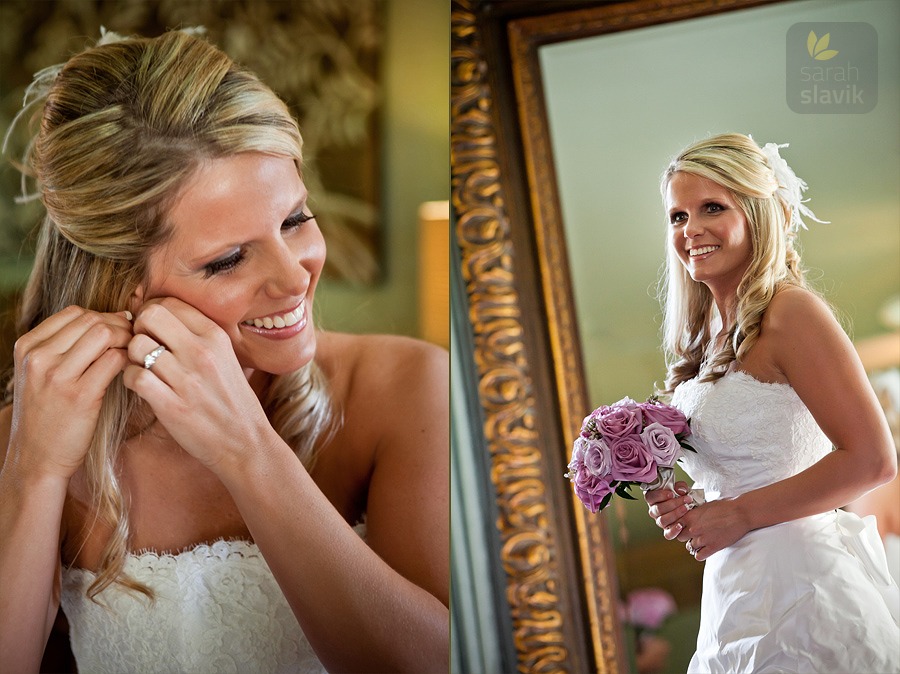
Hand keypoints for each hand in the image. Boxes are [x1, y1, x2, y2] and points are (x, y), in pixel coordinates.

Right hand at [7, 306, 132, 479]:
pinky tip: (132, 369)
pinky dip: (128, 359)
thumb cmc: (47, 414)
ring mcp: (58, 376)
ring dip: (127, 339)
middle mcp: (39, 358)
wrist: (37, 458)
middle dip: (120, 325)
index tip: (119, 327)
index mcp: (28, 347)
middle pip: (91, 320)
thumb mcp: (40, 374)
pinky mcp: (81, 396)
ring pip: (104, 334)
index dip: (103, 315)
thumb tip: (108, 320)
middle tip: (134, 338)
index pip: (74, 312)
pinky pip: (114, 360)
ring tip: (134, 352)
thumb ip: (63, 347)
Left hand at [122, 298, 276, 469]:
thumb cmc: (232, 400)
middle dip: (138, 328)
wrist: (245, 442)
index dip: (152, 313)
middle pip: (150, 316)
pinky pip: (134, 377)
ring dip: (131, 357)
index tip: (152, 330)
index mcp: (216, 337)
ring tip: (142, 369)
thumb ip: (199, 337)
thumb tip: (164, 315)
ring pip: (137, 346)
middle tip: (142, 347)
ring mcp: (187, 379)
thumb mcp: (227, 358)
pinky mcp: (172, 405)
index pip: (171, 303)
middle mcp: (202, 352)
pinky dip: (129, 380)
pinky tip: (141, 387)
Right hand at [645, 480, 694, 539]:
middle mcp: (654, 511)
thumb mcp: (681, 488)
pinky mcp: (668, 531)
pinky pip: (668, 534)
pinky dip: (674, 530)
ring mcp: (660, 521)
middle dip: (673, 504)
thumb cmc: (682, 496)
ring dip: (675, 514)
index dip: (659, 496)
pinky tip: (681, 525)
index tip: (671, 494)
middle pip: (658, 509)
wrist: (690, 506)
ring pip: (662, 520)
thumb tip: (680, 490)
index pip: (650, 497)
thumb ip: (680, 486)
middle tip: (685, 500)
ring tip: (686, 508)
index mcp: (653, 499)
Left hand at [671, 497, 749, 560]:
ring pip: (690, 547)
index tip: (683, 527)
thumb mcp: (704, 506)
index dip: (678, 527)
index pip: (674, 525)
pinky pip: (699, 556)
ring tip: (703, 541)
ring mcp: (702, 539)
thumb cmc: (725, 507)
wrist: (741, 513)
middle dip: (686, 536)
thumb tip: (687, 517)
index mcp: (690, 516)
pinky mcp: (712, 547)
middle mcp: (693, 528)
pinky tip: (706, 549)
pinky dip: (701, 554)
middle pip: (680, 537)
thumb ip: (693, 513)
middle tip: (694, 534)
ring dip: (695, 545)